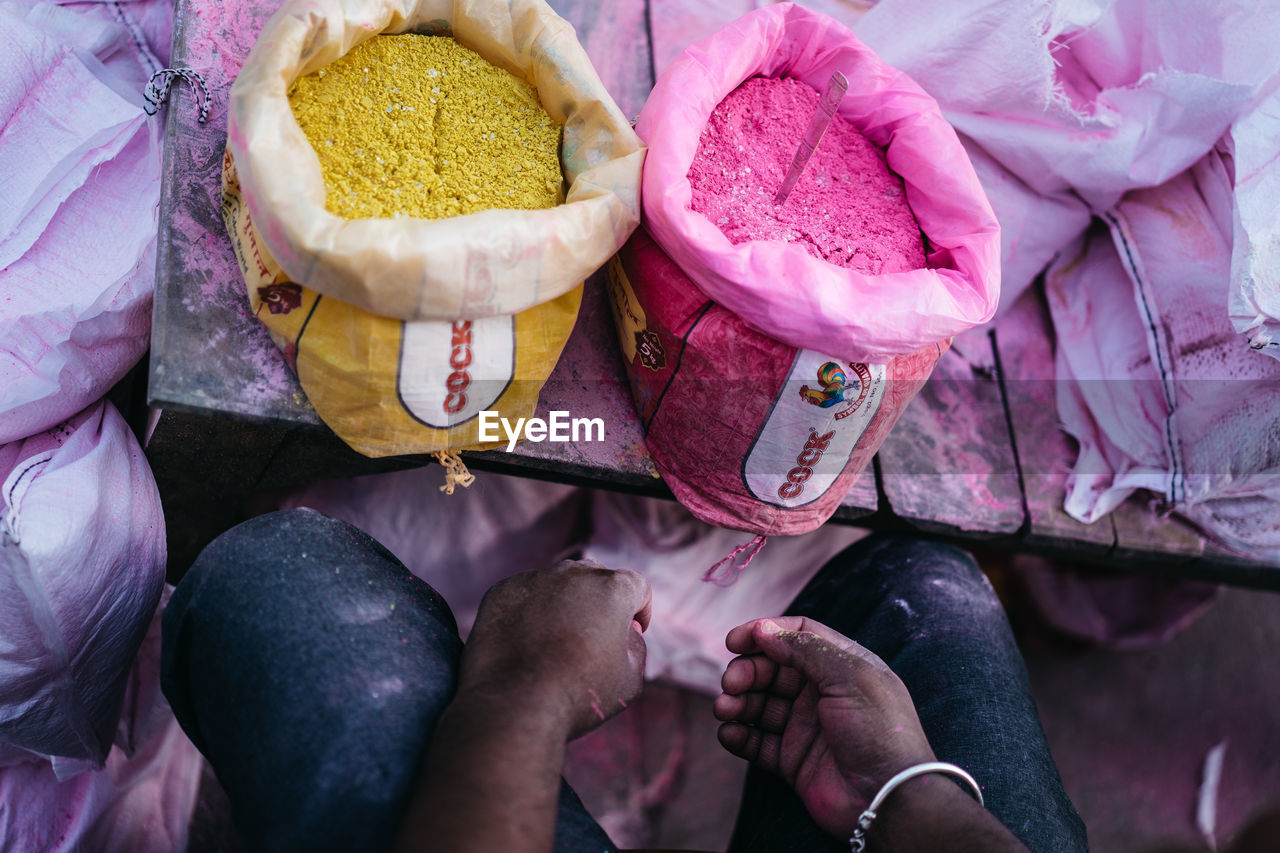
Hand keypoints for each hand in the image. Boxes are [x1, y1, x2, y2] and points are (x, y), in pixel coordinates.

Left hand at [459, 560, 651, 738]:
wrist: (514, 704)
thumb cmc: (579, 695)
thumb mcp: (629, 677)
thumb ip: (635, 645)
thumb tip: (626, 630)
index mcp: (613, 588)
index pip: (636, 587)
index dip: (640, 609)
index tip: (633, 629)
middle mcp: (574, 573)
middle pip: (596, 579)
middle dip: (601, 602)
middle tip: (594, 636)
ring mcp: (535, 578)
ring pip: (558, 585)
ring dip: (563, 605)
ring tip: (555, 644)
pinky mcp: (502, 591)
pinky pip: (524, 596)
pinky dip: (529, 613)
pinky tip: (526, 645)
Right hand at [714, 617, 935, 837]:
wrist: (889, 798)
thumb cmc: (878, 731)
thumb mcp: (849, 676)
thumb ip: (805, 648)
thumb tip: (763, 630)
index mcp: (842, 666)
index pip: (797, 635)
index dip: (765, 633)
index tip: (736, 641)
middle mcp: (822, 693)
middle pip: (772, 668)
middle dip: (747, 670)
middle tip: (731, 682)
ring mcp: (806, 726)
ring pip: (760, 704)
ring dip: (737, 702)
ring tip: (725, 709)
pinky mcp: (793, 759)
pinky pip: (757, 742)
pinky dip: (739, 735)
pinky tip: (730, 733)